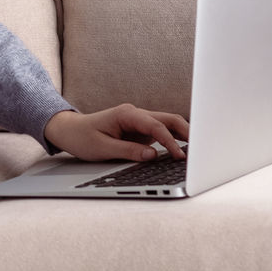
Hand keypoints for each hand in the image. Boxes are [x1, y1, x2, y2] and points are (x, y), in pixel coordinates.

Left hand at [44, 104, 188, 162]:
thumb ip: (128, 151)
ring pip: (167, 125)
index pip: (155, 125)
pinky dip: (173, 140)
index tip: (179, 155)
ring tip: (198, 151)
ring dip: (182, 136)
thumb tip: (152, 156)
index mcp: (126, 114)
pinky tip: (184, 151)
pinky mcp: (140, 131)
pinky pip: (161, 133)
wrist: (69, 130)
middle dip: (186, 133)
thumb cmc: (82, 137)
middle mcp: (135, 114)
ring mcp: (139, 122)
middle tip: (201, 150)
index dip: (170, 141)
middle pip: (168, 119)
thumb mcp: (102, 148)